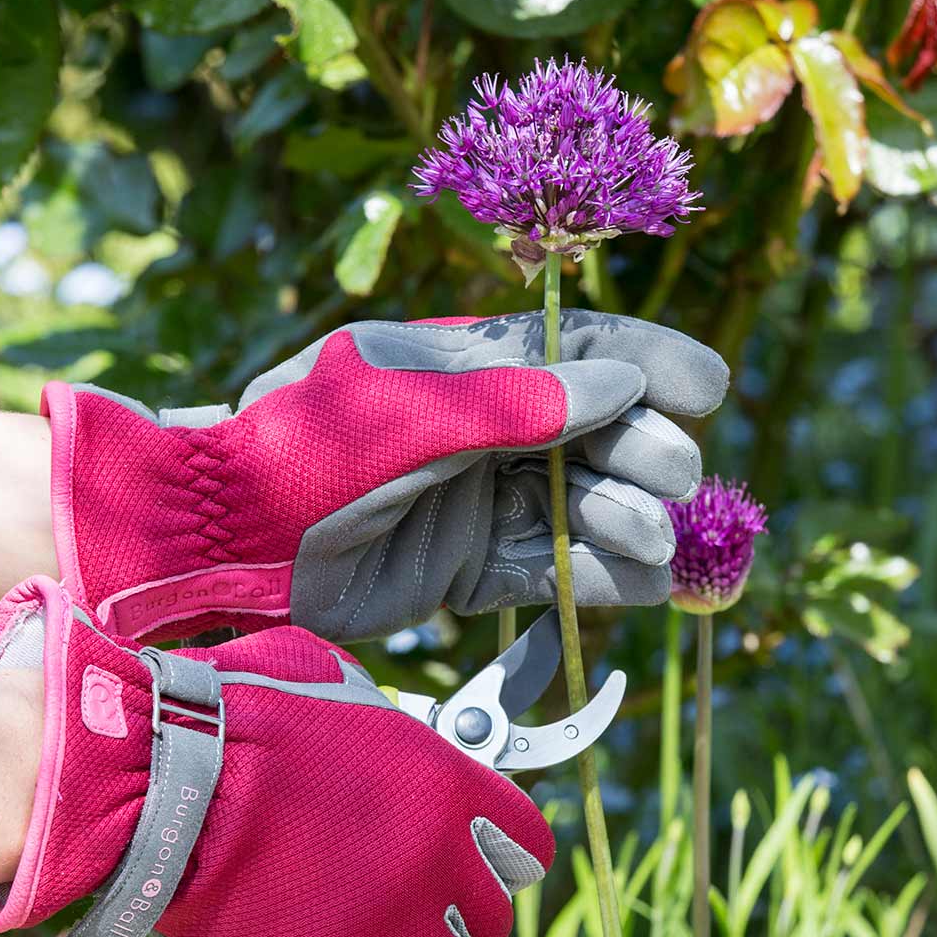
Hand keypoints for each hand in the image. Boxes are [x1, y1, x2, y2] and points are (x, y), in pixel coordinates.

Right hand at [0, 576, 553, 936]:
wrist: (163, 781)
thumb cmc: (234, 715)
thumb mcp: (325, 679)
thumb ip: (373, 714)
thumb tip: (376, 720)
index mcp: (444, 787)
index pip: (525, 845)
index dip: (500, 857)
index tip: (475, 865)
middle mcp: (436, 865)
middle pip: (489, 924)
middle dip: (457, 921)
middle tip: (413, 915)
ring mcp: (391, 930)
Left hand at [43, 311, 727, 641]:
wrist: (231, 544)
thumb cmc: (310, 453)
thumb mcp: (409, 413)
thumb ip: (515, 402)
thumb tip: (624, 386)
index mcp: (465, 367)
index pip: (576, 354)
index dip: (647, 366)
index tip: (705, 387)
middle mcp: (484, 431)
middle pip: (598, 433)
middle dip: (644, 449)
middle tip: (667, 474)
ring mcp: (478, 502)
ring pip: (585, 504)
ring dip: (630, 517)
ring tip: (649, 537)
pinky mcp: (470, 570)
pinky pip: (553, 568)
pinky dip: (601, 575)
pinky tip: (639, 581)